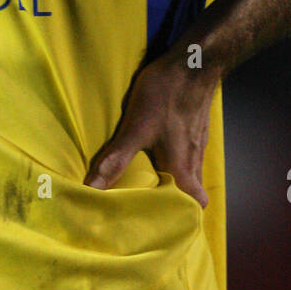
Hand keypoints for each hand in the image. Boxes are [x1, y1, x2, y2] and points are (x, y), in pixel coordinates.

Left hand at [83, 52, 219, 205]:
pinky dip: (177, 160)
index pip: (193, 206)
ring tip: (152, 185)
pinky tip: (161, 152)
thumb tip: (91, 189)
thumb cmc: (166, 95)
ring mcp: (198, 142)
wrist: (194, 61)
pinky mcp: (196, 126)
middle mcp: (195, 160)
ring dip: (176, 181)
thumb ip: (115, 160)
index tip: (165, 228)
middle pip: (192, 192)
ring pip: (191, 172)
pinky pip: (190, 153)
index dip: (183, 220)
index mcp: (182, 168)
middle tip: (152, 209)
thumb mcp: (135, 128)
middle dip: (176, 202)